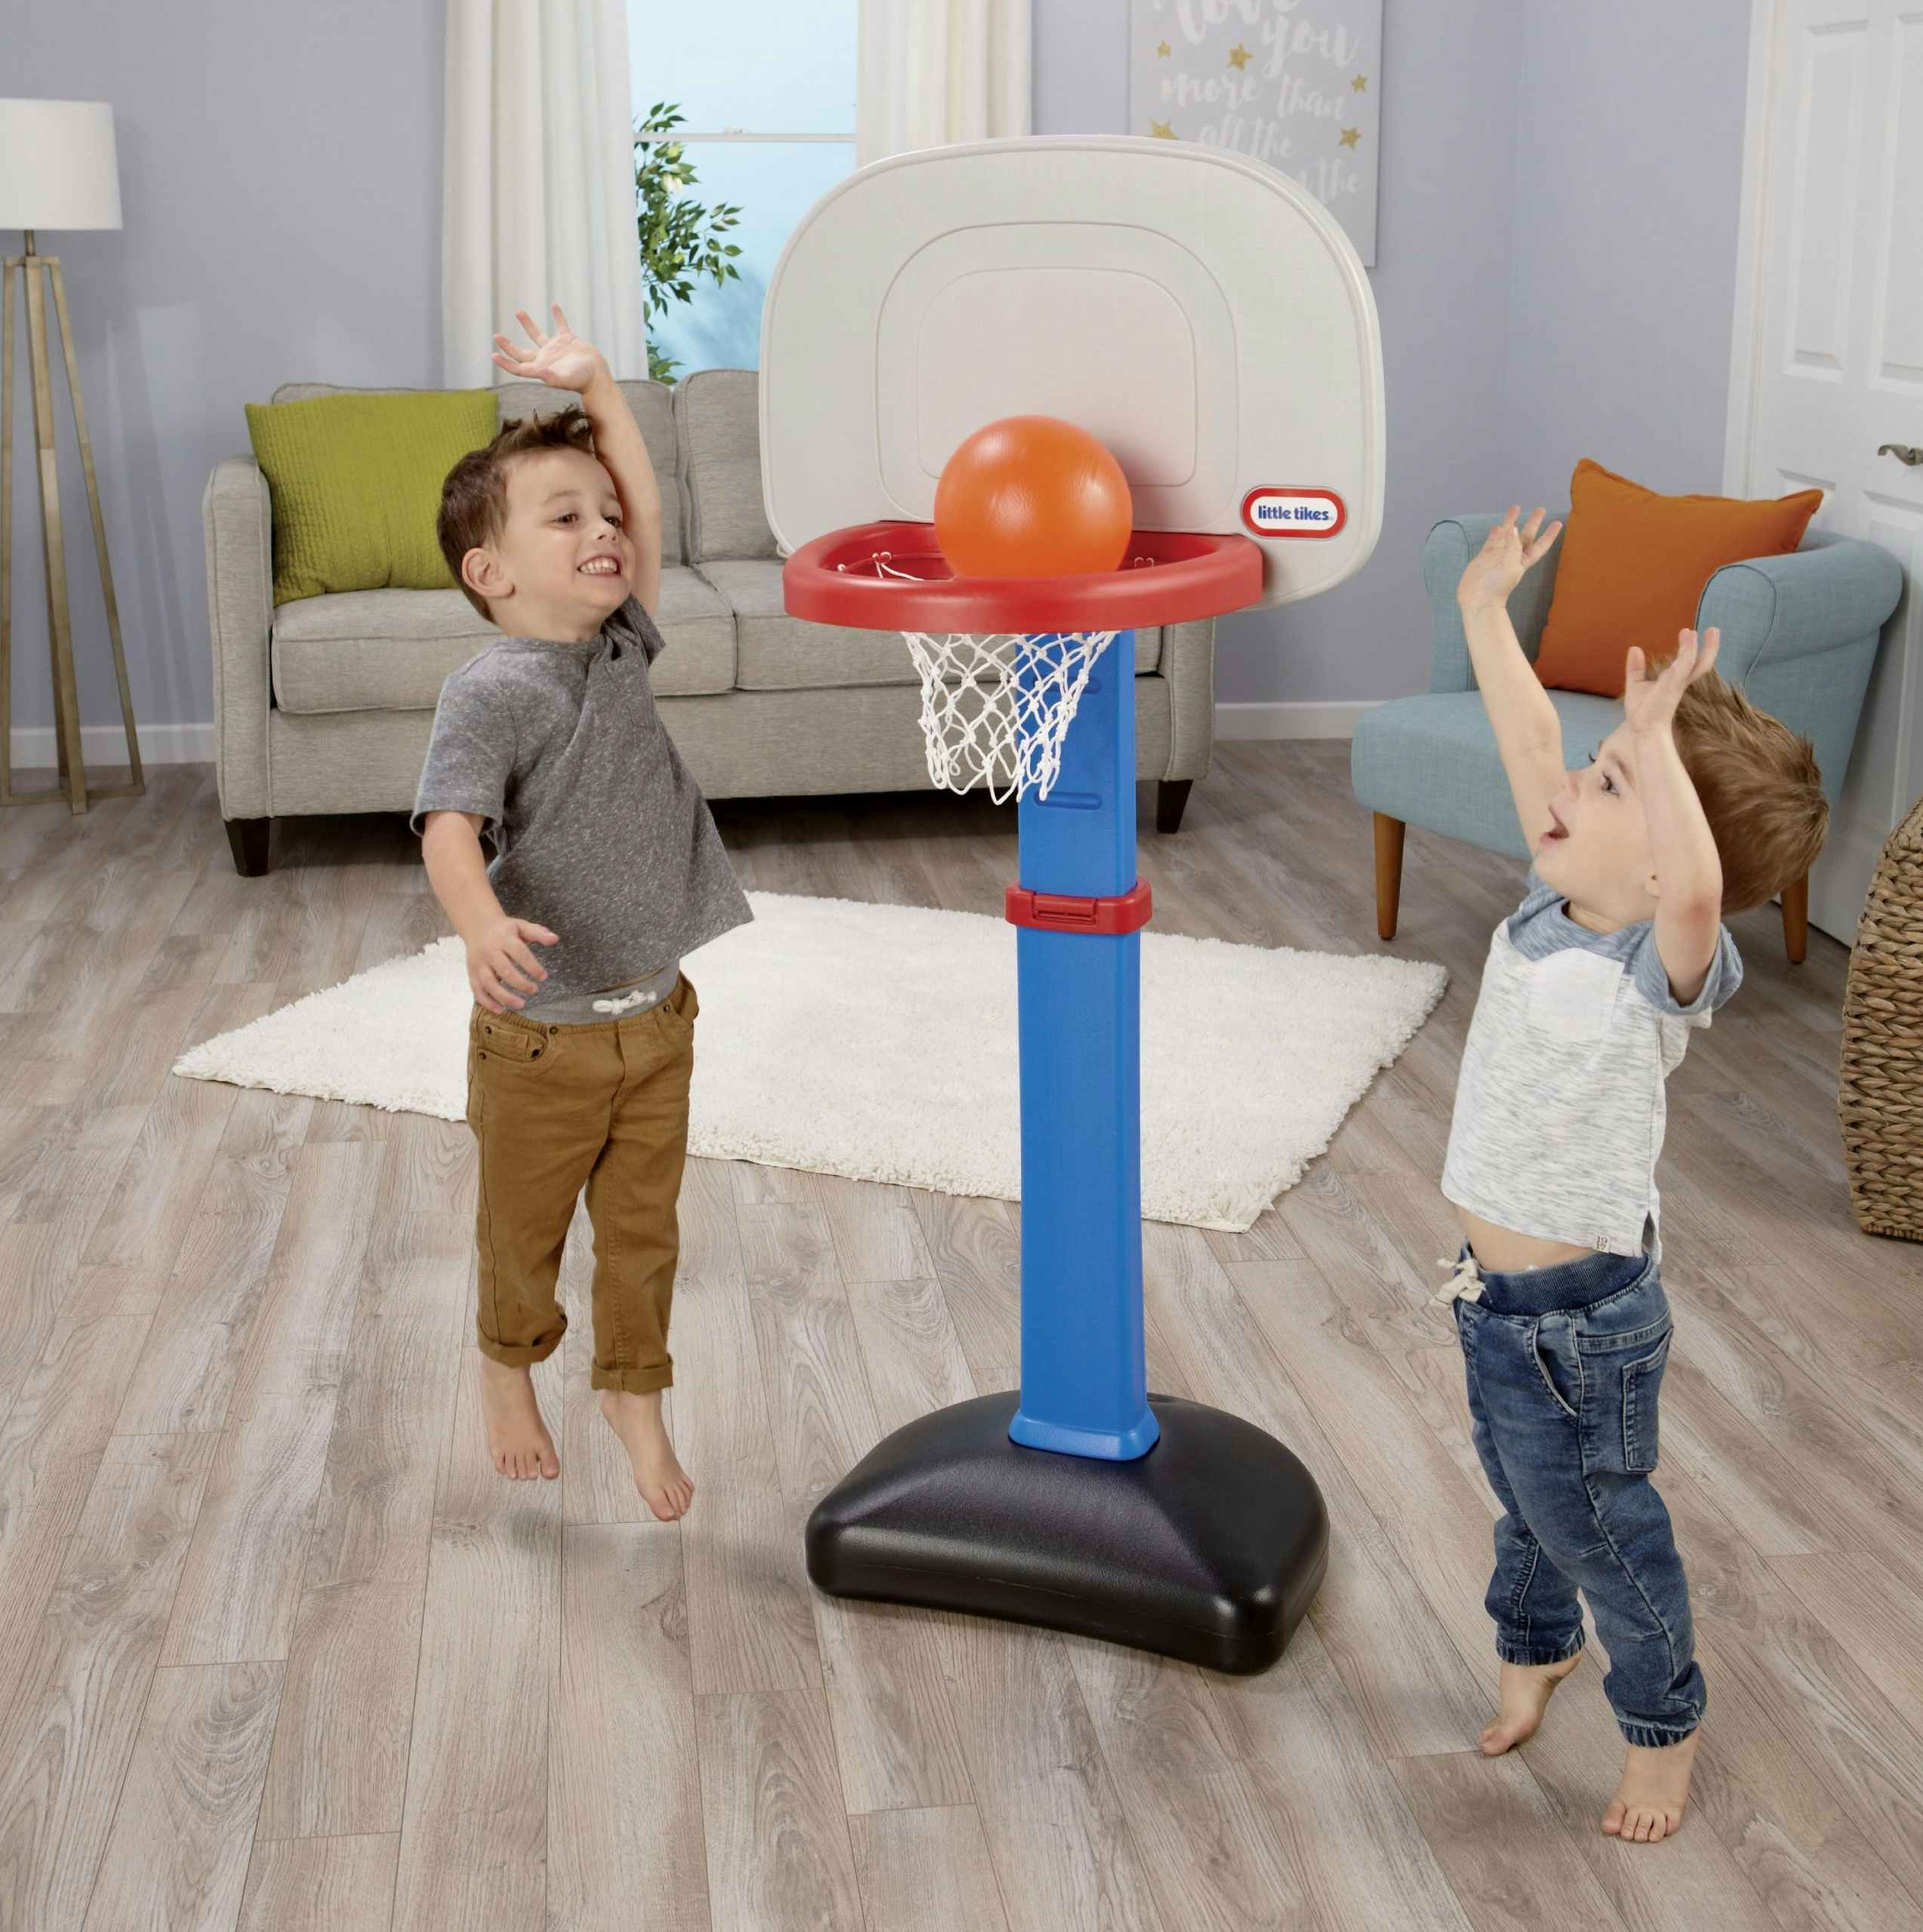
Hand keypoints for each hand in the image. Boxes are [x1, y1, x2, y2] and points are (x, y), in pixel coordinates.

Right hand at [465, 914, 557, 1011]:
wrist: (476, 925)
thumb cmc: (504, 929)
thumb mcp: (521, 926)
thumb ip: (538, 933)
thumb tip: (555, 939)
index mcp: (504, 938)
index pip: (519, 953)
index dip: (532, 966)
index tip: (543, 977)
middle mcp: (490, 952)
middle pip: (504, 970)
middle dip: (520, 983)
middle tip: (534, 990)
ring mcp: (479, 964)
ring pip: (489, 983)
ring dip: (504, 996)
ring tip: (521, 1004)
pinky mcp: (471, 973)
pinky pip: (477, 990)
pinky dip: (487, 1002)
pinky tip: (501, 1010)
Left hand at [490, 303, 607, 394]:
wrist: (598, 376)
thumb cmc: (582, 380)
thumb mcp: (565, 378)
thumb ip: (550, 376)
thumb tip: (538, 372)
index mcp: (541, 369)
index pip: (519, 367)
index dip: (505, 363)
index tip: (493, 355)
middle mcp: (546, 358)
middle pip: (522, 353)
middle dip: (509, 346)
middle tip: (496, 336)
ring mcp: (556, 349)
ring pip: (538, 335)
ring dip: (528, 324)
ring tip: (518, 311)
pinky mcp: (568, 341)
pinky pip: (561, 325)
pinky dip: (558, 316)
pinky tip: (554, 305)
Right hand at [1457, 505, 1562, 613]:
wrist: (1478, 598)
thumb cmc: (1497, 585)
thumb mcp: (1510, 565)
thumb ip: (1512, 545)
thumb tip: (1512, 528)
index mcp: (1523, 560)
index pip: (1540, 545)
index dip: (1549, 535)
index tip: (1558, 523)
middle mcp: (1512, 556)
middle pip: (1526, 536)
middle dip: (1533, 523)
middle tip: (1541, 509)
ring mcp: (1498, 555)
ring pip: (1507, 534)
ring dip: (1511, 522)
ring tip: (1515, 508)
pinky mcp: (1485, 556)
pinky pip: (1493, 541)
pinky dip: (1496, 533)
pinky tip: (1497, 526)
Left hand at [1623, 627, 1720, 737]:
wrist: (1644, 730)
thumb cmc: (1642, 712)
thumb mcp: (1636, 685)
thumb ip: (1636, 667)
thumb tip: (1635, 648)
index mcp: (1676, 683)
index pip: (1690, 665)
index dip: (1694, 650)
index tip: (1692, 634)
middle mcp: (1681, 682)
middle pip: (1703, 664)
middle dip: (1710, 648)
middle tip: (1714, 630)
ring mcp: (1679, 683)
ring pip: (1695, 661)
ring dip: (1696, 644)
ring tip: (1694, 629)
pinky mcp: (1675, 683)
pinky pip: (1685, 662)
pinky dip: (1688, 649)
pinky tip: (1688, 635)